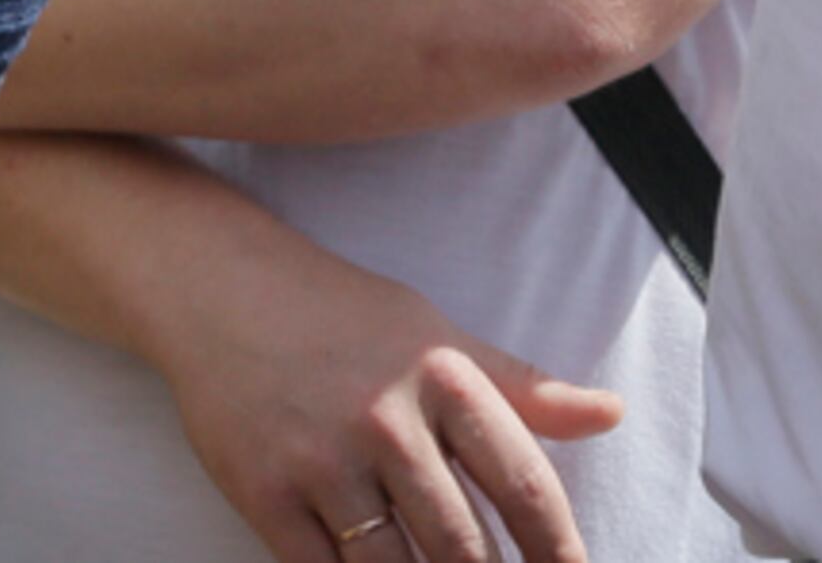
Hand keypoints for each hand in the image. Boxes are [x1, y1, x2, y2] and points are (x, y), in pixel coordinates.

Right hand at [140, 206, 620, 562]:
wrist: (211, 285)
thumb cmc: (336, 313)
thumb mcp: (433, 333)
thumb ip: (520, 386)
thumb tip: (609, 413)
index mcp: (442, 381)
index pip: (526, 490)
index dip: (559, 556)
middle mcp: (385, 422)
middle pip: (465, 550)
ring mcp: (320, 460)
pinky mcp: (263, 489)